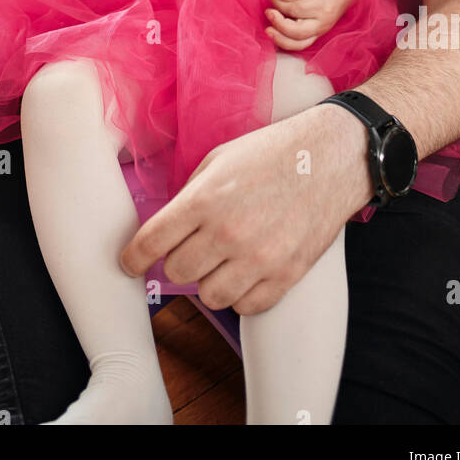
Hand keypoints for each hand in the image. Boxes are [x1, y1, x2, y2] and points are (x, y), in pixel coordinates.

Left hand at [120, 103, 371, 312]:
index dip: (132, 258)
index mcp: (205, 198)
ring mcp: (259, 258)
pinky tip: (246, 271)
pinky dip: (241, 294)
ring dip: (208, 281)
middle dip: (177, 261)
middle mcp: (228, 232)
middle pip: (177, 273)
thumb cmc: (272, 153)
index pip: (152, 242)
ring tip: (220, 260)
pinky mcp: (286, 275)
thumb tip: (168, 228)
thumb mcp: (220, 159)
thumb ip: (190, 195)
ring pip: (209, 296)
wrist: (330, 158)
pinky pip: (247, 306)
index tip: (129, 263)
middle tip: (190, 247)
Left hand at [266, 0, 351, 49]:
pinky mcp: (315, 37)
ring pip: (298, 44)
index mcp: (322, 7)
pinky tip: (275, 35)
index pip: (297, 9)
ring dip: (280, 39)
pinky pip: (300, 46)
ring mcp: (319, 33)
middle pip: (297, 31)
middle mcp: (322, 23)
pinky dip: (286, 44)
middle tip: (268, 12)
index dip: (280, 3)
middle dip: (279, 23)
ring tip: (268, 30)